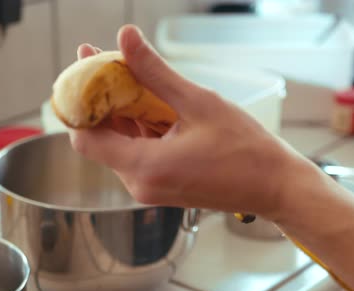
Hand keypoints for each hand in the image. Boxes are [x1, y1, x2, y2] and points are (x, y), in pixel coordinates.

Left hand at [68, 25, 315, 219]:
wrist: (273, 186)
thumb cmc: (246, 151)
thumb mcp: (198, 103)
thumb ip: (155, 72)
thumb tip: (126, 39)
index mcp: (144, 167)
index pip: (84, 137)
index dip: (80, 101)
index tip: (87, 70)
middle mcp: (140, 184)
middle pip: (99, 139)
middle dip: (100, 99)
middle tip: (107, 60)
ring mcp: (150, 187)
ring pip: (118, 145)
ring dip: (120, 111)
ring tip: (129, 73)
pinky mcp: (161, 185)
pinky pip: (137, 153)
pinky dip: (137, 127)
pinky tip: (148, 101)